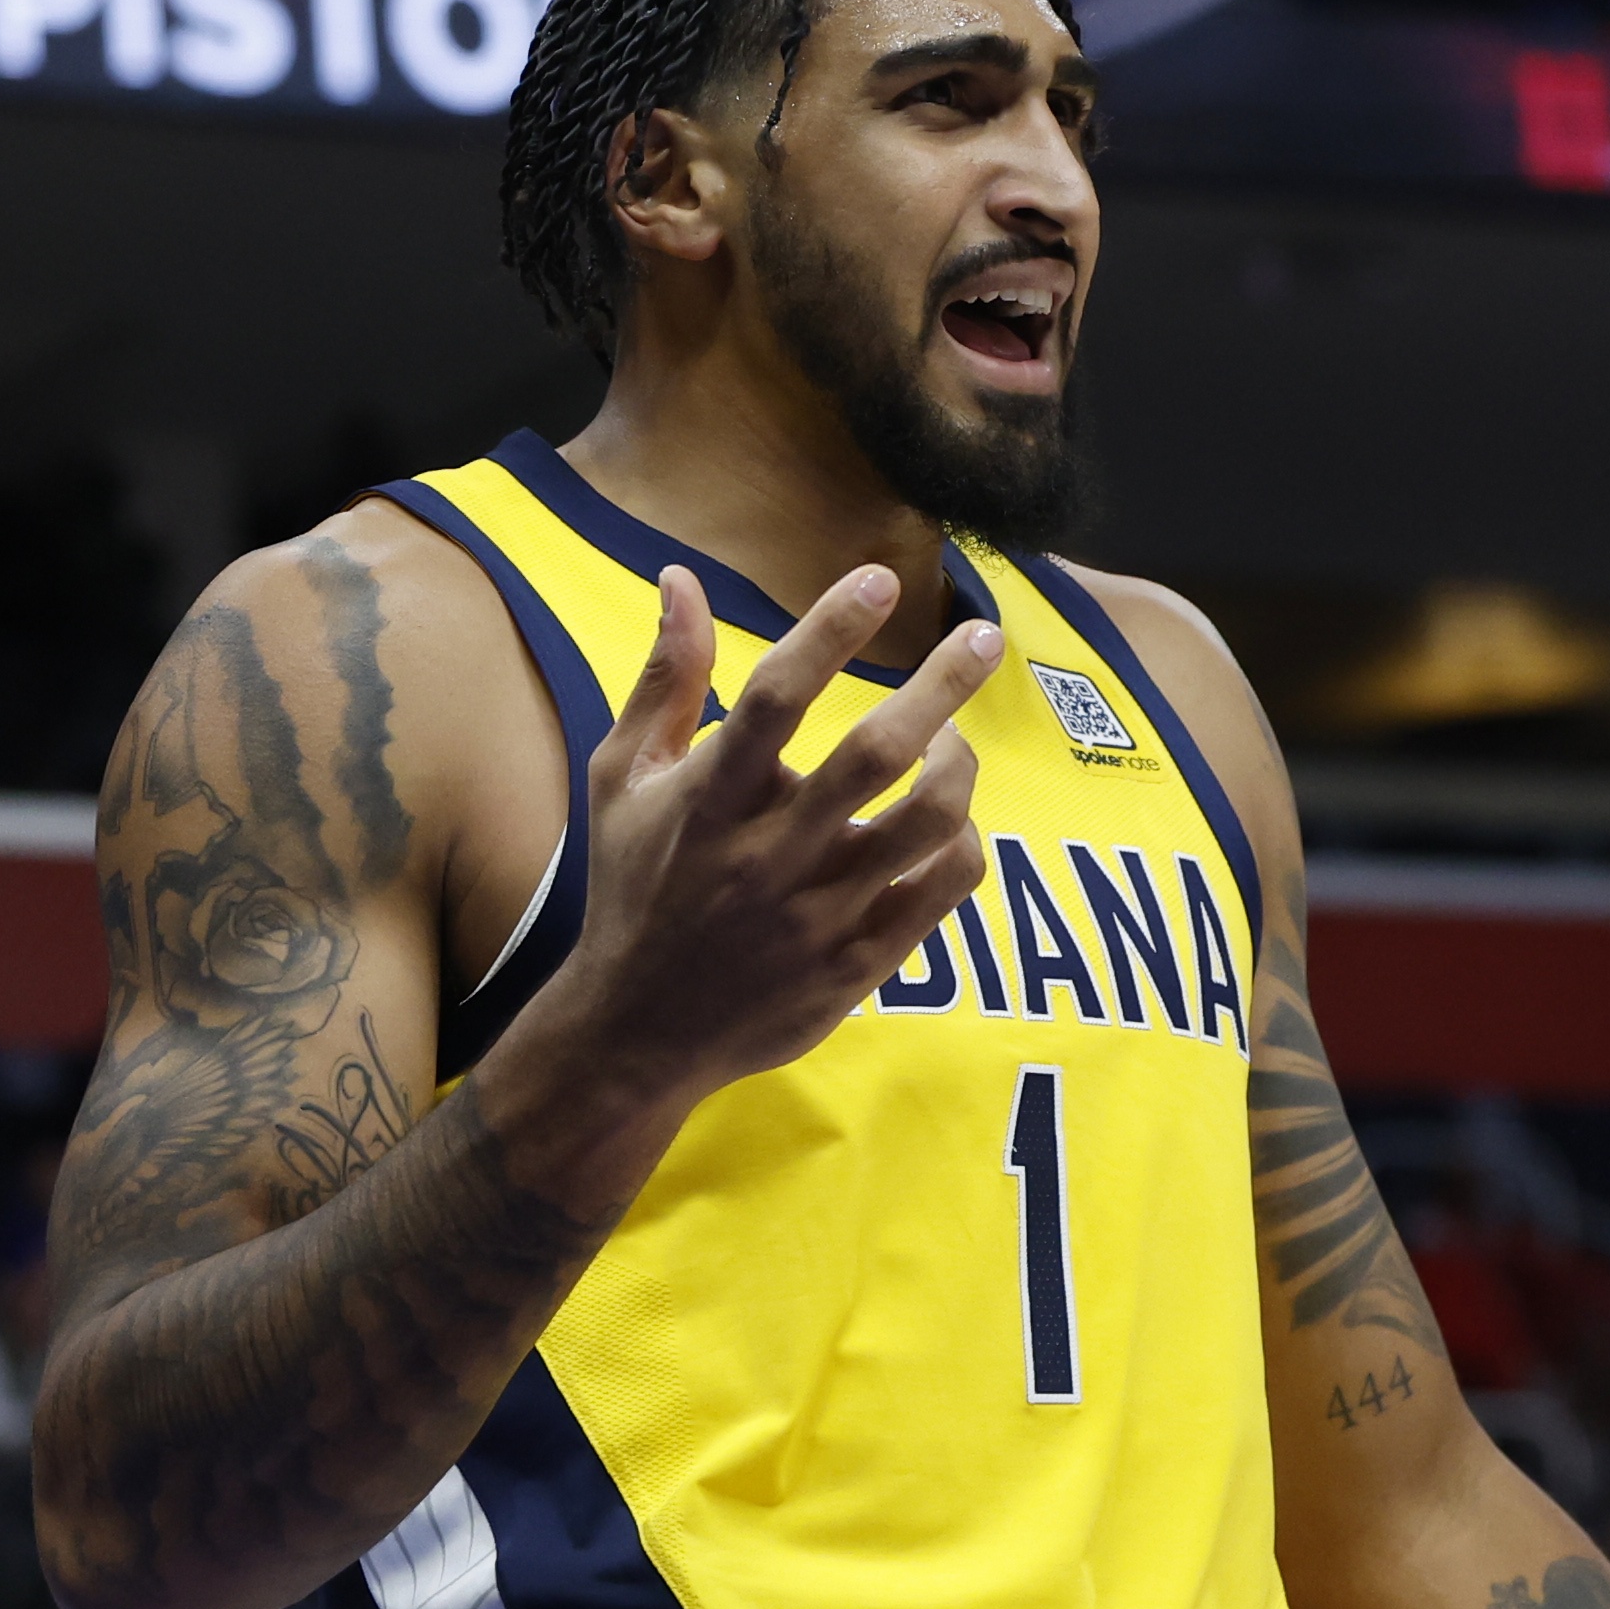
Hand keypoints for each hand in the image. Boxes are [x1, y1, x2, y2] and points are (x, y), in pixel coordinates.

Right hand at [540, 562, 993, 1108]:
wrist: (638, 1031)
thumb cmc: (633, 889)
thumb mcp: (625, 780)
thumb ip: (665, 680)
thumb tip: (681, 577)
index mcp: (710, 799)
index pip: (777, 695)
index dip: (831, 628)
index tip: (876, 577)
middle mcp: (771, 853)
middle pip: (878, 753)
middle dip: (942, 685)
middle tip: (984, 637)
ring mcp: (821, 912)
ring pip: (929, 823)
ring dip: (961, 768)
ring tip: (956, 740)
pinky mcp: (860, 962)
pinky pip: (943, 890)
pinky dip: (963, 843)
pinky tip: (950, 821)